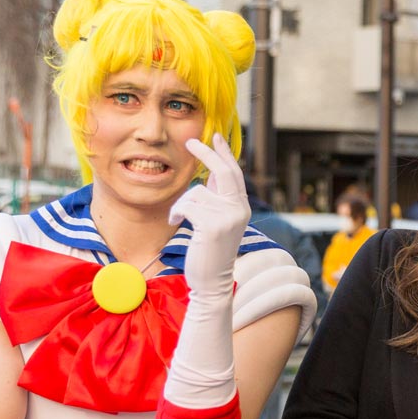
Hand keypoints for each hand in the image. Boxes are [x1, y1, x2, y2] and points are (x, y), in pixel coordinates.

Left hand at [169, 134, 249, 296]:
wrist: (212, 282)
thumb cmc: (210, 252)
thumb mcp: (218, 221)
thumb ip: (218, 198)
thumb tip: (213, 172)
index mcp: (241, 207)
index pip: (235, 173)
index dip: (224, 153)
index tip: (215, 136)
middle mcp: (239, 209)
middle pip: (224, 172)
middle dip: (206, 153)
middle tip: (190, 141)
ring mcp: (228, 217)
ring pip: (196, 192)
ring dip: (181, 204)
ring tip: (180, 218)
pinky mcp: (213, 225)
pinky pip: (187, 205)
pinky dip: (176, 212)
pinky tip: (176, 223)